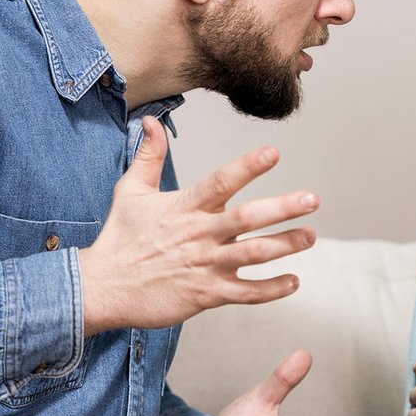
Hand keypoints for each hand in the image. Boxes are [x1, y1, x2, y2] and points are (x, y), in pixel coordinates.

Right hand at [78, 116, 317, 336]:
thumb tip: (150, 121)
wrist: (102, 288)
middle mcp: (199, 234)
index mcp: (185, 207)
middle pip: (247, 219)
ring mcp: (204, 266)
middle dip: (283, 208)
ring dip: (285, 246)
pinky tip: (293, 281)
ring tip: (310, 236)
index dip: (248, 167)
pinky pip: (245, 293)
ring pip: (253, 255)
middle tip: (312, 199)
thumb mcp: (130, 190)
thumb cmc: (119, 238)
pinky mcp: (205, 295)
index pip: (221, 182)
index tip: (273, 153)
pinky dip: (271, 290)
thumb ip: (149, 155)